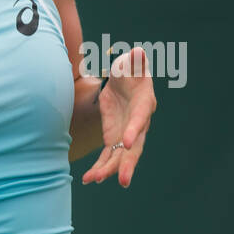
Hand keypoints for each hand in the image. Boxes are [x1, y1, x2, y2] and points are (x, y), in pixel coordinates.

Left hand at [81, 48, 156, 187]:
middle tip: (123, 180)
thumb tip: (137, 53)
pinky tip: (89, 179)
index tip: (126, 143)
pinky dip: (99, 167)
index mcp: (143, 104)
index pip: (139, 118)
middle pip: (135, 147)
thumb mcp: (130, 63)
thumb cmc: (130, 69)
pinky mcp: (114, 137)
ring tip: (94, 180)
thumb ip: (134, 61)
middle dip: (127, 163)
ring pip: (119, 156)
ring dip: (108, 169)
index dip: (134, 130)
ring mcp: (126, 133)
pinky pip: (107, 156)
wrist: (125, 80)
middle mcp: (138, 123)